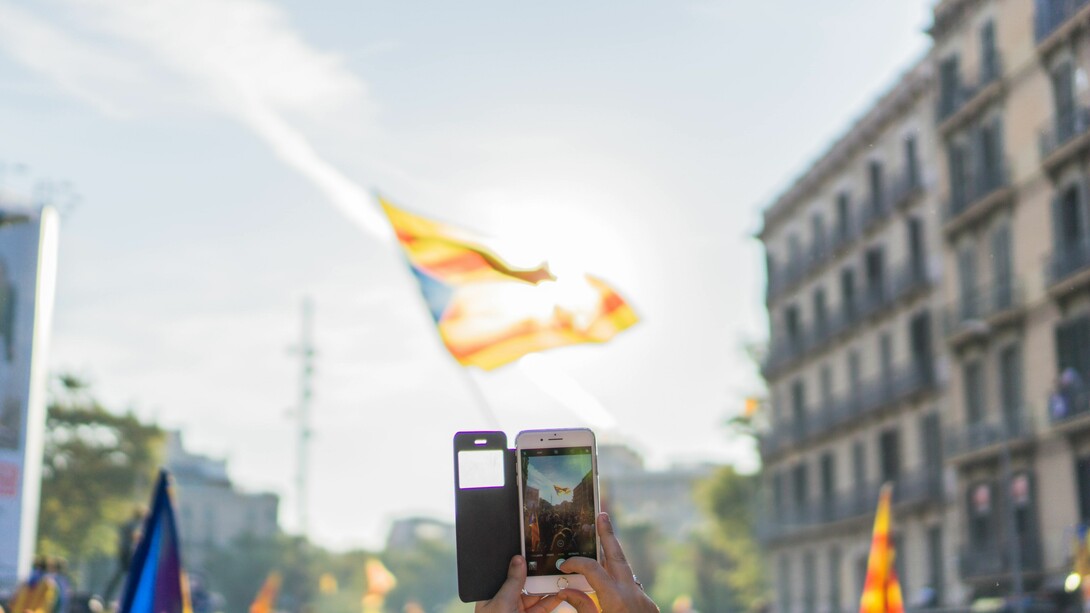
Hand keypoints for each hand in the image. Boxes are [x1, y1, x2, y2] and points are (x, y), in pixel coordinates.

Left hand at [476, 555, 596, 612]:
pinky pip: (543, 608)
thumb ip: (512, 582)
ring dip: (548, 588)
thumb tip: (518, 559)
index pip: (507, 574)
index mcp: (493, 596)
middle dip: (538, 575)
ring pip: (536, 596)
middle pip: (524, 583)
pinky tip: (560, 593)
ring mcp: (518, 612)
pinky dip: (552, 601)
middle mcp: (506, 602)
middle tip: (551, 563)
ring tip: (560, 577)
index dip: (519, 564)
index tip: (533, 552)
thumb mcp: (502, 603)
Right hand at [560, 513, 658, 612]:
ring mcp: (643, 598)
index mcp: (615, 598)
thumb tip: (566, 591)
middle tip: (603, 516)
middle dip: (608, 535)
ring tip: (603, 545)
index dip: (576, 563)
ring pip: (626, 571)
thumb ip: (583, 607)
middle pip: (618, 557)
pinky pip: (632, 587)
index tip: (564, 565)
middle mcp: (632, 593)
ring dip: (613, 558)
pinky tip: (611, 584)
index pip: (593, 569)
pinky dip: (620, 582)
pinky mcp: (649, 605)